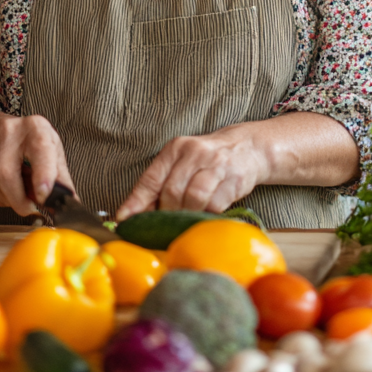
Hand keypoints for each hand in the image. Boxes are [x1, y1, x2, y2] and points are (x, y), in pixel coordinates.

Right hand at [0, 102, 74, 216]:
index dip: (42, 175)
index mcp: (36, 128)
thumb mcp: (52, 152)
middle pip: (7, 174)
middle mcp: (9, 130)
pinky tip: (3, 186)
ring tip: (17, 191)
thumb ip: (61, 178)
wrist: (2, 130)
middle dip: (19, 200)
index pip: (40, 149)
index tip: (44, 196)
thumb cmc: (32, 143)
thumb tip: (71, 202)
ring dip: (7, 199)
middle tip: (30, 207)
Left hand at [115, 124, 267, 220]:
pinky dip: (207, 214)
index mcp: (175, 148)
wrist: (246, 148)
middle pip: (172, 191)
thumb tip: (133, 214)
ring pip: (193, 197)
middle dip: (167, 212)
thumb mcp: (181, 164)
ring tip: (187, 218)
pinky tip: (206, 213)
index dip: (136, 202)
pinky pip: (215, 204)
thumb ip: (160, 185)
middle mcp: (194, 152)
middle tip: (167, 222)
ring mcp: (216, 164)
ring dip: (187, 214)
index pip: (151, 178)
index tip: (124, 220)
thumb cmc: (206, 161)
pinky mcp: (234, 178)